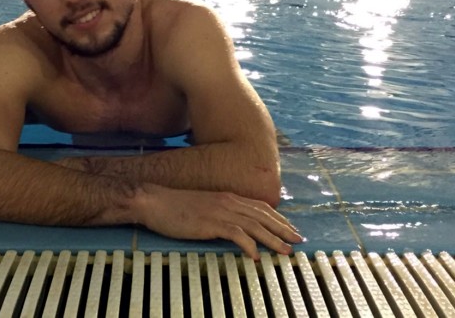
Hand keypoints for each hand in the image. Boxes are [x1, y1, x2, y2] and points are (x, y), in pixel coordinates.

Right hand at [135, 184, 302, 259]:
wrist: (156, 202)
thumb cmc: (177, 207)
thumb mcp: (206, 207)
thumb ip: (223, 213)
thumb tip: (238, 228)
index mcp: (229, 197)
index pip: (261, 207)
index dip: (279, 219)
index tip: (291, 229)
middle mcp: (229, 201)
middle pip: (264, 215)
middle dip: (284, 229)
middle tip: (299, 241)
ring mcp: (221, 211)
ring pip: (255, 225)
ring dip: (273, 239)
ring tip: (285, 252)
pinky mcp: (211, 223)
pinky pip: (236, 234)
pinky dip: (249, 246)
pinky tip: (256, 256)